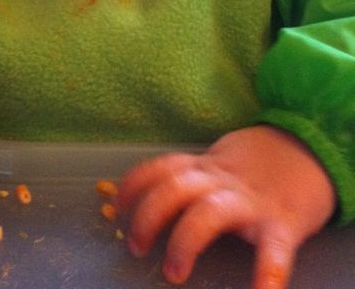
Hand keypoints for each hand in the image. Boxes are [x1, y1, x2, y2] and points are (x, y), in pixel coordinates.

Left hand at [117, 125, 336, 288]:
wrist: (307, 152)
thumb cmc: (251, 170)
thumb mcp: (214, 166)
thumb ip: (185, 179)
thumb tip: (136, 203)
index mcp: (203, 167)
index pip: (160, 167)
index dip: (134, 185)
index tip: (116, 208)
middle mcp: (221, 180)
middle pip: (176, 188)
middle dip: (150, 216)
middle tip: (137, 247)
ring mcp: (251, 201)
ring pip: (210, 212)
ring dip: (186, 241)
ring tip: (174, 272)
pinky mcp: (282, 224)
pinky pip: (273, 250)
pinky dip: (266, 273)